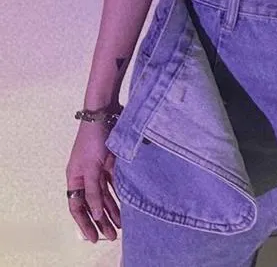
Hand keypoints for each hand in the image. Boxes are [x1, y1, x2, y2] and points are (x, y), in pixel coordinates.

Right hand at [65, 121, 120, 242]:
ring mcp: (98, 169)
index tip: (93, 238)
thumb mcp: (91, 168)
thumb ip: (93, 191)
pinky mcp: (110, 162)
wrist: (104, 113)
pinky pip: (113, 184)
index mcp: (75, 177)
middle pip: (92, 204)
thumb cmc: (92, 139)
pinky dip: (118, 195)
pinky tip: (126, 205)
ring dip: (111, 210)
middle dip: (101, 220)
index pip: (77, 207)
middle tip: (112, 235)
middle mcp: (85, 175)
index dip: (84, 223)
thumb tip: (95, 214)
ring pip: (104, 195)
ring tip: (121, 225)